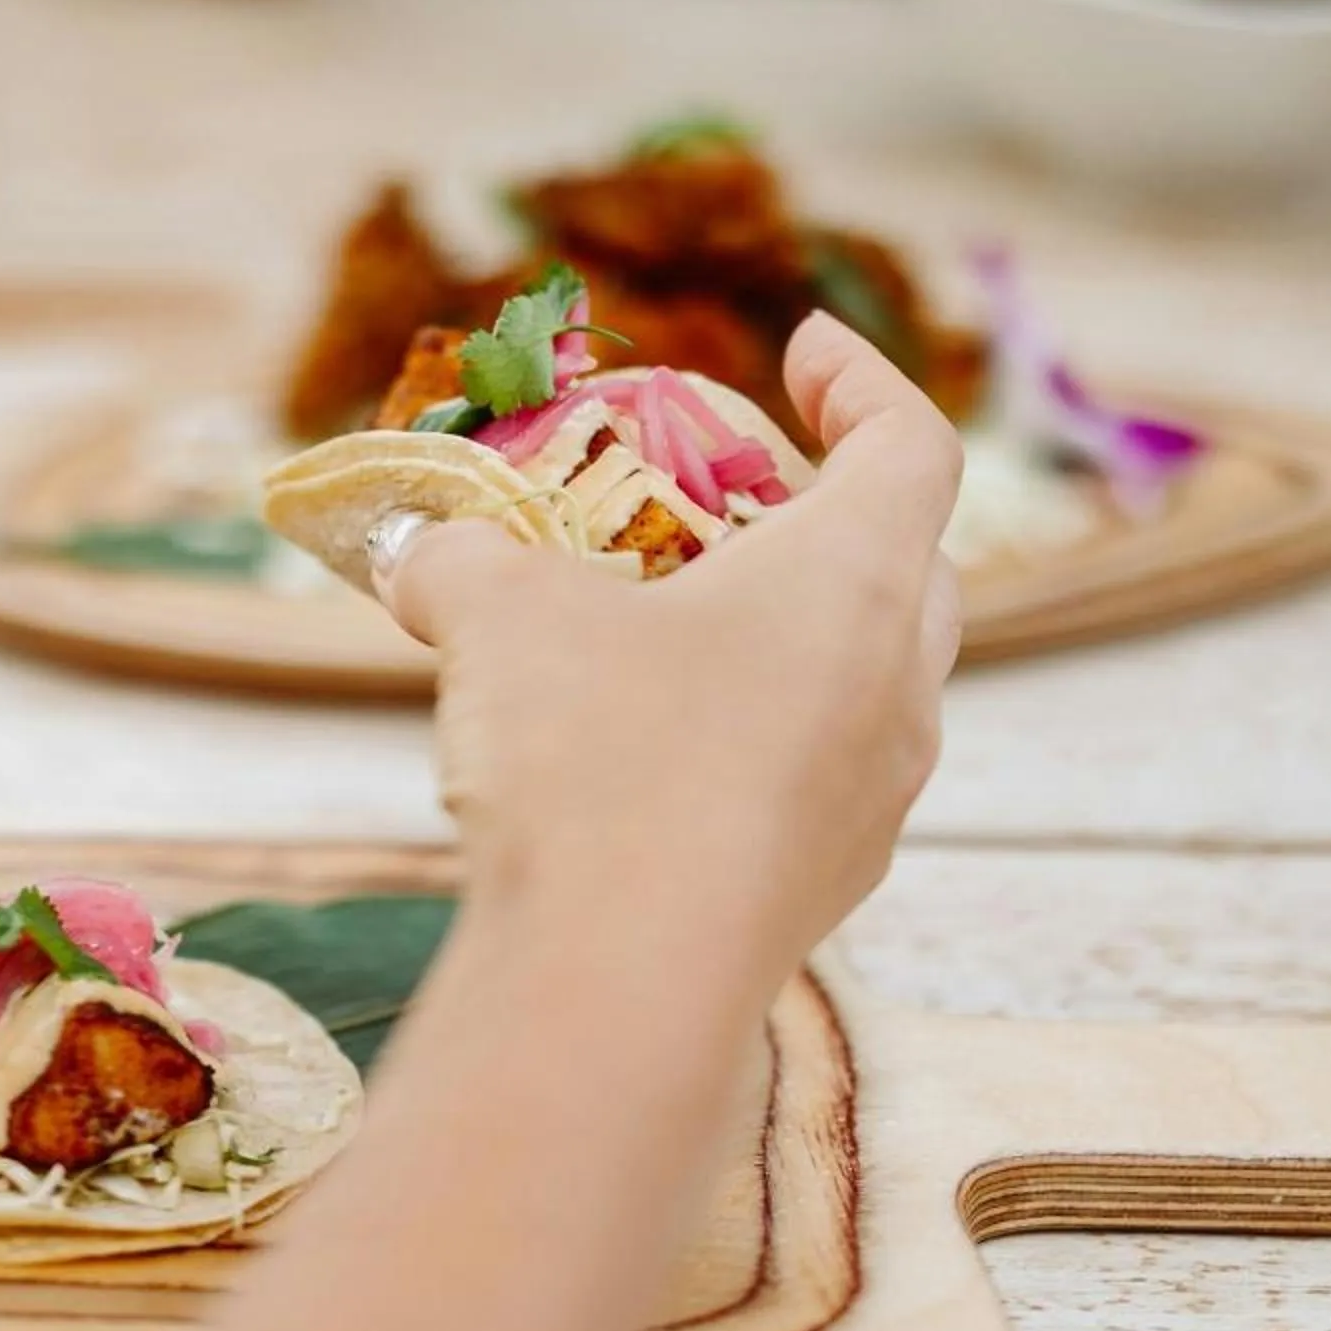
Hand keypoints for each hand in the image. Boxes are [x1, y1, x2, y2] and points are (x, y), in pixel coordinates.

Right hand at [377, 316, 963, 1000]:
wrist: (621, 984)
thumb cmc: (595, 756)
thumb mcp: (499, 615)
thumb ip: (460, 559)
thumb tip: (416, 551)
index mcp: (856, 579)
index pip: (913, 444)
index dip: (864, 382)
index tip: (802, 346)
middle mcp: (898, 684)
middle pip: (906, 565)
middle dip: (825, 517)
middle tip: (728, 502)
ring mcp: (875, 797)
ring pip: (861, 682)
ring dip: (783, 639)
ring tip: (668, 634)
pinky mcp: (824, 887)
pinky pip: (810, 778)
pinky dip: (750, 739)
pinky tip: (644, 760)